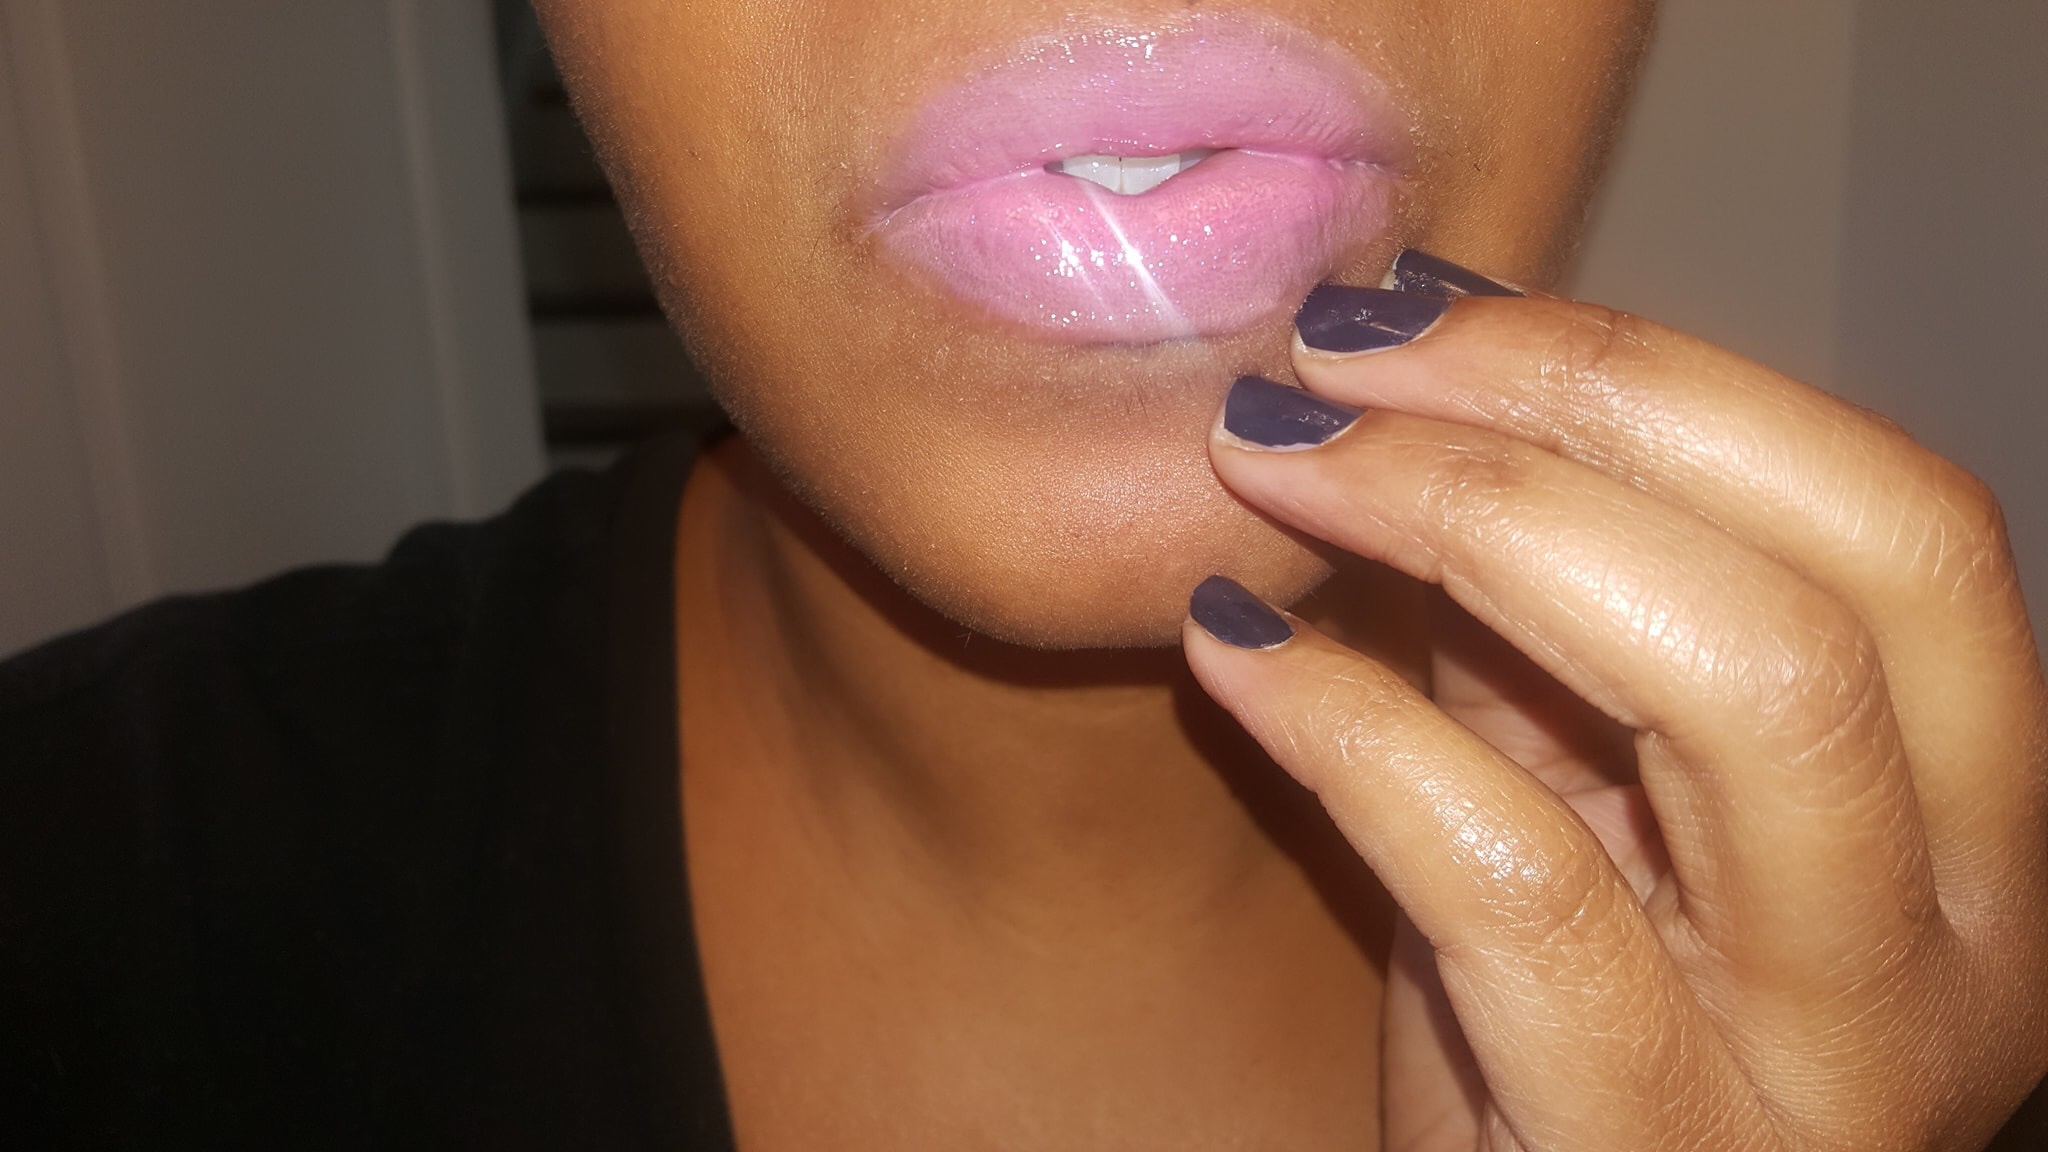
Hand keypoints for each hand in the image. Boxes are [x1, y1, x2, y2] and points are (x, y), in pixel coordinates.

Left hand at [1182, 258, 2047, 1151]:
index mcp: (1964, 824)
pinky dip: (1351, 722)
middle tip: (1335, 361)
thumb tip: (1428, 366)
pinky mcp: (1654, 1149)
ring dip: (1467, 517)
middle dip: (1572, 407)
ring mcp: (1829, 1061)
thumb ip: (1547, 625)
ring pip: (1743, 691)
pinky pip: (1514, 879)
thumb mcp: (1580, 810)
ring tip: (1276, 465)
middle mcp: (1954, 940)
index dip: (1657, 375)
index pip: (1898, 521)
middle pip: (1855, 567)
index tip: (1420, 309)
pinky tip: (1230, 648)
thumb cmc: (1539, 1045)